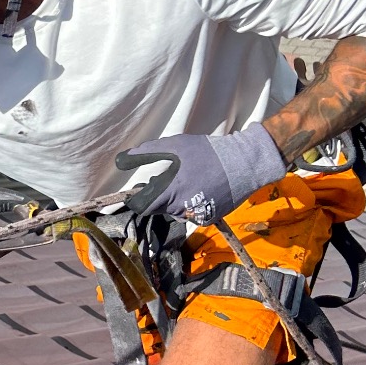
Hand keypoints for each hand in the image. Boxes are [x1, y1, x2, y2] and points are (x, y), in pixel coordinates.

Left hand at [115, 122, 284, 224]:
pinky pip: (191, 214)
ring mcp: (196, 216)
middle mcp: (182, 209)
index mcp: (170, 192)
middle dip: (160, 197)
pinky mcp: (208, 219)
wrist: (244, 163)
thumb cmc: (207, 152)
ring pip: (175, 212)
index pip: (142, 206)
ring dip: (176, 200)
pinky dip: (192, 204)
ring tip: (190, 181)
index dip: (139, 199)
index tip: (143, 190)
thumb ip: (146, 153)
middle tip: (172, 179)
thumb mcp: (175, 145)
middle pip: (159, 208)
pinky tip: (202, 189)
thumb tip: (121, 160)